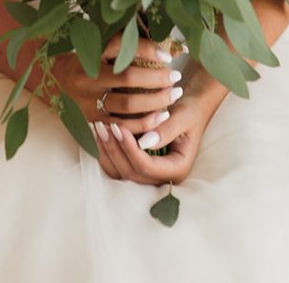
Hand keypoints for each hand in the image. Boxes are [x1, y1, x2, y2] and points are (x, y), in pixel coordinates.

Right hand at [50, 31, 183, 135]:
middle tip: (176, 77)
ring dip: (156, 102)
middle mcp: (87, 78)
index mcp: (88, 55)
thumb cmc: (83, 58)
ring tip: (173, 96)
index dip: (146, 50)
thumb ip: (123, 41)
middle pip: (128, 78)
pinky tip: (161, 117)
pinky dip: (145, 124)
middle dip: (157, 79)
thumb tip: (163, 44)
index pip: (120, 47)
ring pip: (128, 105)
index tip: (167, 56)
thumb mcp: (96, 44)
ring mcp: (88, 102)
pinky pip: (123, 127)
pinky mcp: (92, 122)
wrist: (53, 81)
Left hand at [92, 91, 210, 185]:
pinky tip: (98, 133)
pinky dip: (106, 151)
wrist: (189, 111)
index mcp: (177, 169)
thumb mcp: (183, 117)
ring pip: (120, 172)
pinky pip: (117, 166)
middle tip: (104, 126)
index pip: (147, 168)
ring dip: (106, 152)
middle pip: (131, 173)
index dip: (130, 149)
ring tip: (98, 128)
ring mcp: (149, 174)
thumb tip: (144, 142)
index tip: (119, 127)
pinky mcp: (138, 166)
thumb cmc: (189, 112)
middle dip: (115, 150)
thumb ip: (167, 130)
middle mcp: (162, 177)